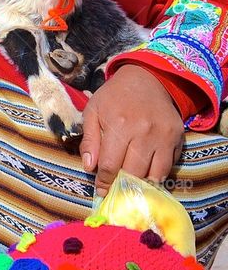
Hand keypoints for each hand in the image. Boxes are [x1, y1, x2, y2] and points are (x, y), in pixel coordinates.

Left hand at [80, 65, 183, 195]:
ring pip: (156, 174)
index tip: (101, 191)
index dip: (105, 182)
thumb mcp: (92, 112)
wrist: (146, 78)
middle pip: (134, 174)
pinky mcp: (178, 138)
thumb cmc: (113, 97)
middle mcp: (145, 133)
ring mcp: (164, 136)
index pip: (111, 166)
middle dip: (123, 186)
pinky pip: (170, 165)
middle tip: (116, 191)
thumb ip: (89, 141)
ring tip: (132, 186)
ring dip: (142, 184)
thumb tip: (90, 167)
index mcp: (120, 126)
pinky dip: (158, 173)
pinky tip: (146, 171)